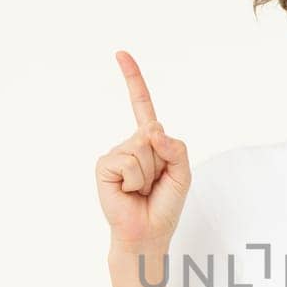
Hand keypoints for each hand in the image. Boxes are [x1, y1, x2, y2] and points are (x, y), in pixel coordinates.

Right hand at [95, 50, 191, 246]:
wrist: (147, 232)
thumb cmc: (164, 204)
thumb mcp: (182, 173)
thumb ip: (175, 147)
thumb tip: (152, 131)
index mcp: (149, 141)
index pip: (141, 105)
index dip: (132, 79)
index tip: (120, 54)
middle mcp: (130, 143)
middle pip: (152, 132)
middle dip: (162, 161)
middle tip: (154, 183)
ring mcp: (115, 154)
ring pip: (141, 148)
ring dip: (149, 174)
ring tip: (142, 190)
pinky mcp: (104, 166)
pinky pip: (128, 161)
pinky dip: (135, 180)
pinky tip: (129, 192)